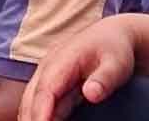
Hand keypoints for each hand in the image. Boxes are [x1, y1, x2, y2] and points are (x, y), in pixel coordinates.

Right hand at [18, 16, 136, 120]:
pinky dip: (38, 115)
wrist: (112, 35)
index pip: (45, 90)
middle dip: (31, 118)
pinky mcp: (52, 83)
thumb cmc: (114, 49)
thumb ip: (104, 79)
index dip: (40, 111)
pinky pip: (40, 102)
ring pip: (31, 100)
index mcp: (62, 60)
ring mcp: (48, 74)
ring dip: (31, 117)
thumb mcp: (117, 64)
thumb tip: (90, 94)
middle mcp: (49, 67)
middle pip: (32, 97)